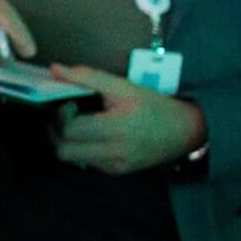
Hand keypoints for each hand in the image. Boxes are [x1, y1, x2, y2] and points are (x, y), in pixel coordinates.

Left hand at [49, 65, 207, 174]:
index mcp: (118, 127)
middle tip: (61, 117)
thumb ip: (86, 77)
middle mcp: (115, 152)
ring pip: (71, 159)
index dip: (60, 116)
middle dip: (55, 132)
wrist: (186, 130)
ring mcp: (115, 166)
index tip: (68, 104)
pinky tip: (91, 135)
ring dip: (65, 141)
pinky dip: (81, 149)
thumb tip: (54, 69)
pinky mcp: (116, 172)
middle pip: (63, 150)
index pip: (70, 130)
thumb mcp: (123, 86)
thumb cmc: (153, 105)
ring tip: (74, 125)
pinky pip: (86, 163)